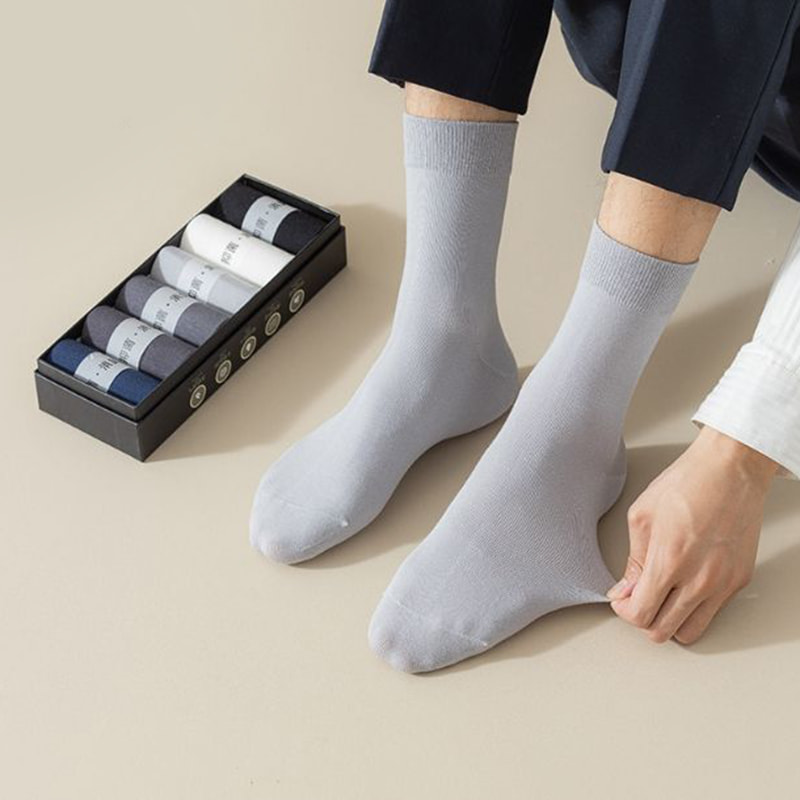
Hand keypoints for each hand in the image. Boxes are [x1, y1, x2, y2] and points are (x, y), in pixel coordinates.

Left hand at [607, 426, 777, 643]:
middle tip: (638, 599)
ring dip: (670, 621)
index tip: (622, 601)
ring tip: (661, 598)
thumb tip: (625, 590)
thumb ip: (633, 561)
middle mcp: (699, 580)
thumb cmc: (686, 484)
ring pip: (690, 632)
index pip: (641, 614)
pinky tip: (684, 587)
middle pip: (663, 631)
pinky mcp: (739, 581)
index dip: (625, 611)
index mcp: (669, 562)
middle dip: (644, 619)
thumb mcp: (642, 517)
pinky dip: (694, 608)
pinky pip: (713, 613)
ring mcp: (723, 584)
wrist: (730, 470)